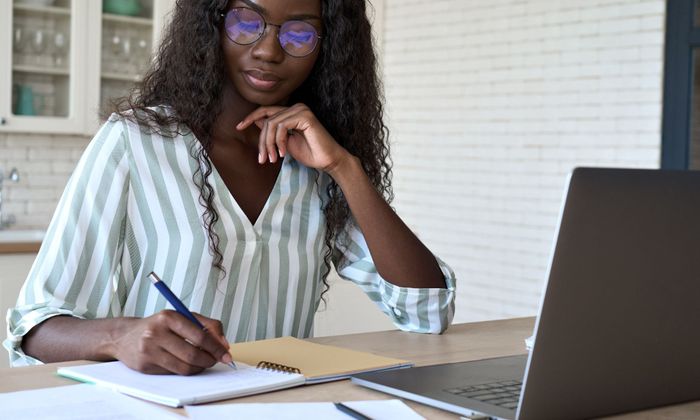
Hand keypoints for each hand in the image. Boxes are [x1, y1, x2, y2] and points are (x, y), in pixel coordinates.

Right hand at [112, 310, 232, 374]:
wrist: (124, 336)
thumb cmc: (159, 326)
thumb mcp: (183, 317)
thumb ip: (208, 326)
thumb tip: (224, 344)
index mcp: (168, 317)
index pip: (200, 336)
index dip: (216, 347)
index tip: (226, 354)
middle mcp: (156, 333)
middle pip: (192, 354)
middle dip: (210, 360)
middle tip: (216, 360)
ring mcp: (149, 350)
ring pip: (184, 367)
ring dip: (199, 367)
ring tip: (203, 362)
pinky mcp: (144, 366)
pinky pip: (173, 373)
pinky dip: (185, 371)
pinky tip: (187, 364)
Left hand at [237, 103, 351, 172]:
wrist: (328, 161)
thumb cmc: (310, 153)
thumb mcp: (285, 143)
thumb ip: (273, 132)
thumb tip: (256, 122)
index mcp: (292, 112)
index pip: (266, 111)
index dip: (251, 118)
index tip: (238, 127)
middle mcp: (296, 107)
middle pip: (267, 119)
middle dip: (262, 141)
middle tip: (263, 159)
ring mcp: (301, 110)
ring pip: (272, 124)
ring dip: (269, 144)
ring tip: (274, 159)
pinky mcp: (305, 116)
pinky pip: (281, 126)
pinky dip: (279, 141)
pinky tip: (284, 153)